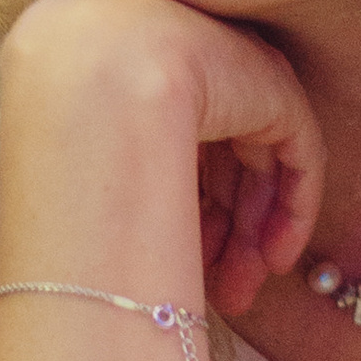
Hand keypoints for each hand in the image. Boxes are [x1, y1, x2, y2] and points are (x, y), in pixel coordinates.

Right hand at [3, 0, 323, 317]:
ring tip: (241, 293)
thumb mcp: (88, 149)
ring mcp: (235, 71)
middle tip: (223, 295)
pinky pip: (296, 153)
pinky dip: (291, 209)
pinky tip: (275, 260)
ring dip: (252, 235)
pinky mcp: (274, 86)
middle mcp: (191, 65)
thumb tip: (126, 230)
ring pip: (257, 165)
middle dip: (223, 236)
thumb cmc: (65, 120)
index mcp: (140, 70)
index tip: (186, 269)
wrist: (94, 77)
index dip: (184, 216)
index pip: (176, 149)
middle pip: (219, 163)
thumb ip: (118, 173)